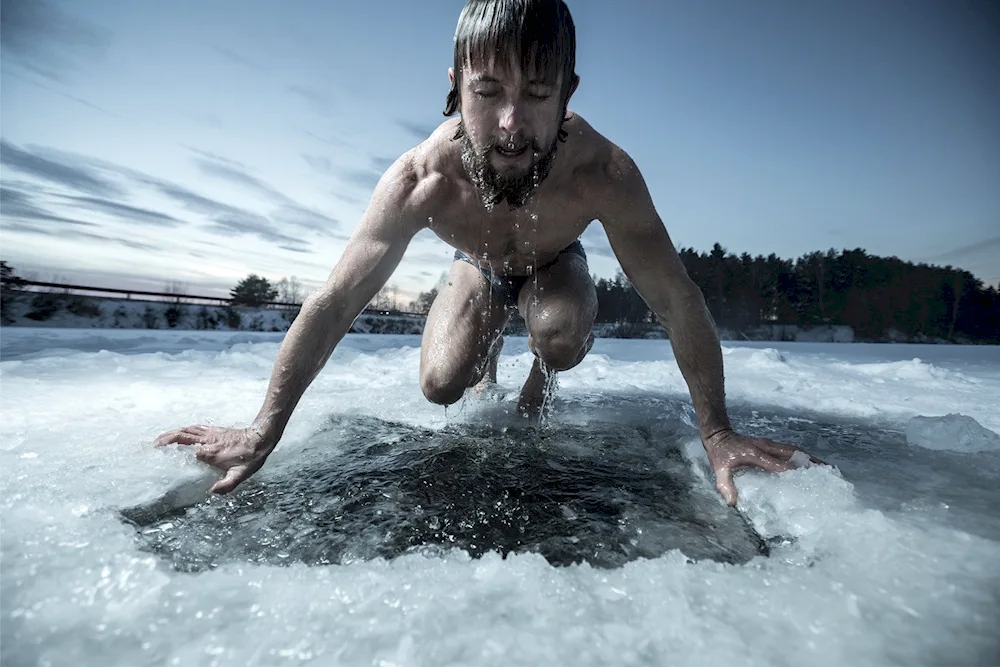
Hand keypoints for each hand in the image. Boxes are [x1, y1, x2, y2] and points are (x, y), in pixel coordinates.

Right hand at [154, 424, 273, 493]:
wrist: (261, 438)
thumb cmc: (250, 458)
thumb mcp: (240, 475)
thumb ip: (226, 485)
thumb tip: (210, 492)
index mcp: (209, 452)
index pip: (185, 451)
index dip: (171, 453)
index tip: (159, 457)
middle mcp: (207, 441)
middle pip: (181, 436)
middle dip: (165, 439)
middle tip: (153, 445)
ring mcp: (210, 433)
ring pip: (186, 429)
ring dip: (172, 433)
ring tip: (160, 439)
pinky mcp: (215, 430)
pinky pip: (195, 427)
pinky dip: (184, 429)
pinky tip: (180, 432)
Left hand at [702, 429, 824, 506]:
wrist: (718, 434)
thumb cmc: (720, 453)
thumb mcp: (718, 470)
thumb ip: (725, 486)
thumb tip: (732, 504)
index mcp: (755, 454)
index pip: (777, 464)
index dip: (792, 471)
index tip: (806, 480)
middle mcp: (765, 446)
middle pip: (792, 452)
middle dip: (809, 461)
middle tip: (826, 470)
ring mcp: (768, 443)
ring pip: (793, 449)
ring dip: (808, 457)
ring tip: (824, 466)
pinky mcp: (769, 444)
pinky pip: (788, 449)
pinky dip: (801, 455)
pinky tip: (809, 462)